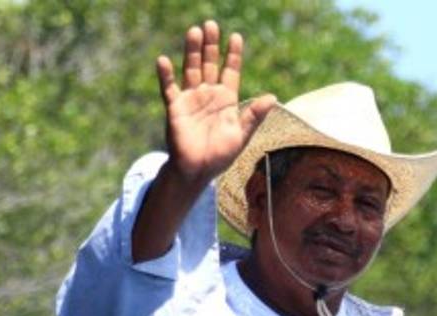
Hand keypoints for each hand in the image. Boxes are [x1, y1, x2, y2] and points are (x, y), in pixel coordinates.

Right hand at [155, 19, 275, 185]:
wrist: (198, 170)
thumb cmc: (220, 155)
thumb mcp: (241, 135)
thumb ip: (254, 116)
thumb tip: (272, 97)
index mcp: (226, 99)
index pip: (230, 71)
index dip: (233, 54)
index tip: (236, 36)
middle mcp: (208, 94)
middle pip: (210, 64)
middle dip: (211, 45)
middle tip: (211, 24)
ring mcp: (191, 99)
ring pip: (192, 69)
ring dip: (192, 51)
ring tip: (194, 31)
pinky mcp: (175, 107)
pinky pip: (169, 88)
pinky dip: (166, 75)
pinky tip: (163, 60)